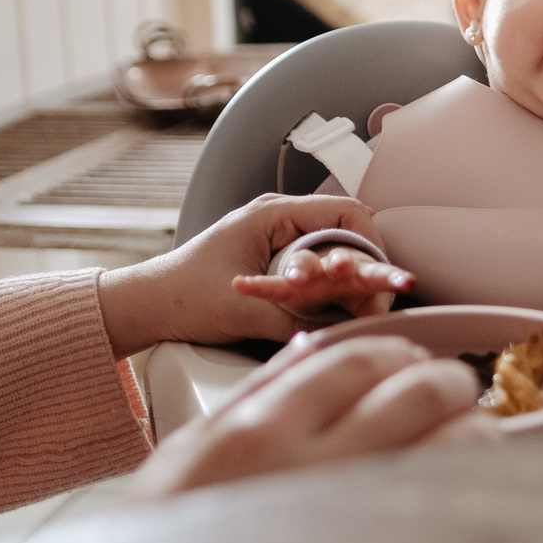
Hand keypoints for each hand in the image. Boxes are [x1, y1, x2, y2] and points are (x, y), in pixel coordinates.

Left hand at [98, 194, 394, 356]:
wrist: (147, 303)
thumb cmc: (184, 296)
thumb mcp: (244, 312)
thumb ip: (294, 319)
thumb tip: (338, 331)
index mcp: (274, 214)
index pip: (345, 211)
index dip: (371, 242)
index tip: (383, 276)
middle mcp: (280, 219)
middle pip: (345, 231)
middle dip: (370, 262)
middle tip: (395, 288)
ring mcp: (278, 238)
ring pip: (334, 251)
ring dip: (354, 277)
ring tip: (380, 301)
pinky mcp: (274, 261)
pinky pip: (316, 267)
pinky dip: (332, 287)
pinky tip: (348, 307)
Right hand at [127, 331, 499, 498]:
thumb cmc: (168, 536)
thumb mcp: (188, 453)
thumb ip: (254, 394)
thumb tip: (311, 347)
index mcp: (262, 433)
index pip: (359, 361)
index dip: (398, 353)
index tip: (409, 361)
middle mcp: (316, 470)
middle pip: (422, 393)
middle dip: (449, 383)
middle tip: (450, 393)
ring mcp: (362, 520)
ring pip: (457, 449)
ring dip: (472, 433)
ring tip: (462, 438)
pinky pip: (459, 512)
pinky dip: (472, 489)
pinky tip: (458, 489)